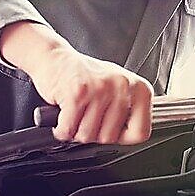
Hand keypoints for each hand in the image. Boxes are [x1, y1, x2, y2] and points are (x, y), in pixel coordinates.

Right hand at [29, 54, 152, 145]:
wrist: (54, 57)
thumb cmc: (85, 75)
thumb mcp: (117, 90)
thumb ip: (129, 112)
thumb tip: (132, 136)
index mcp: (139, 88)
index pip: (140, 133)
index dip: (120, 138)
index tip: (110, 128)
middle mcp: (123, 86)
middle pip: (109, 138)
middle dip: (93, 134)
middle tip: (86, 116)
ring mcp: (101, 89)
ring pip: (87, 135)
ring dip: (75, 130)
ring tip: (75, 112)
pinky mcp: (77, 93)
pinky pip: (68, 130)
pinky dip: (61, 129)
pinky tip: (63, 116)